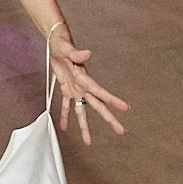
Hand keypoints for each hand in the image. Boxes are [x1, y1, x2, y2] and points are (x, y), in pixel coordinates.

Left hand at [47, 27, 128, 142]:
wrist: (56, 41)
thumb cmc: (62, 43)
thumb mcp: (67, 48)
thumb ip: (77, 53)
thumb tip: (88, 53)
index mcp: (85, 78)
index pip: (101, 92)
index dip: (113, 100)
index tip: (126, 108)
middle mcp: (83, 86)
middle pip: (98, 106)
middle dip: (109, 119)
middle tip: (121, 131)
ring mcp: (75, 89)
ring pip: (82, 111)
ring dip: (84, 126)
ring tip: (88, 142)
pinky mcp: (66, 88)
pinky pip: (66, 105)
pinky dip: (66, 116)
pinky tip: (65, 127)